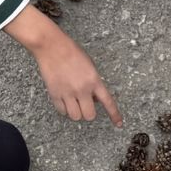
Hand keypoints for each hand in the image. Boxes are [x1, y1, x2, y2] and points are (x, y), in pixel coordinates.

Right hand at [6, 7, 122, 124]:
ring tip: (73, 102)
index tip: (119, 124)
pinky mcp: (55, 94)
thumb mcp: (90, 66)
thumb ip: (94, 83)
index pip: (108, 102)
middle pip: (89, 115)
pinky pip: (62, 111)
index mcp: (94, 80)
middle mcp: (82, 89)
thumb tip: (95, 99)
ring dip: (76, 112)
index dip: (114, 115)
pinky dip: (64, 109)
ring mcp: (68, 93)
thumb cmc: (72, 52)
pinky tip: (64, 100)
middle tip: (85, 105)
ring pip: (75, 116)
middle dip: (88, 112)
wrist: (52, 46)